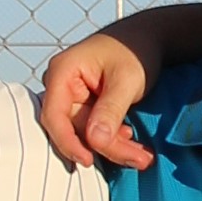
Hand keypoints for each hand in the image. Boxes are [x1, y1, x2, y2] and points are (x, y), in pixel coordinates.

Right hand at [39, 31, 156, 169]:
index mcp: (62, 71)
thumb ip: (110, 110)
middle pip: (73, 129)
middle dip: (105, 148)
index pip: (54, 115)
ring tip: (143, 157)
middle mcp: (62, 85)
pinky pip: (94, 131)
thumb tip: (95, 142)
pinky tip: (133, 143)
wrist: (147, 39)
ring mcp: (73, 97)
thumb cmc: (135, 50)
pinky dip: (114, 140)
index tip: (88, 160)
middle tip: (138, 160)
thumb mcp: (127, 80)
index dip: (67, 142)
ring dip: (114, 147)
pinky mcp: (86, 107)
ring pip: (86, 134)